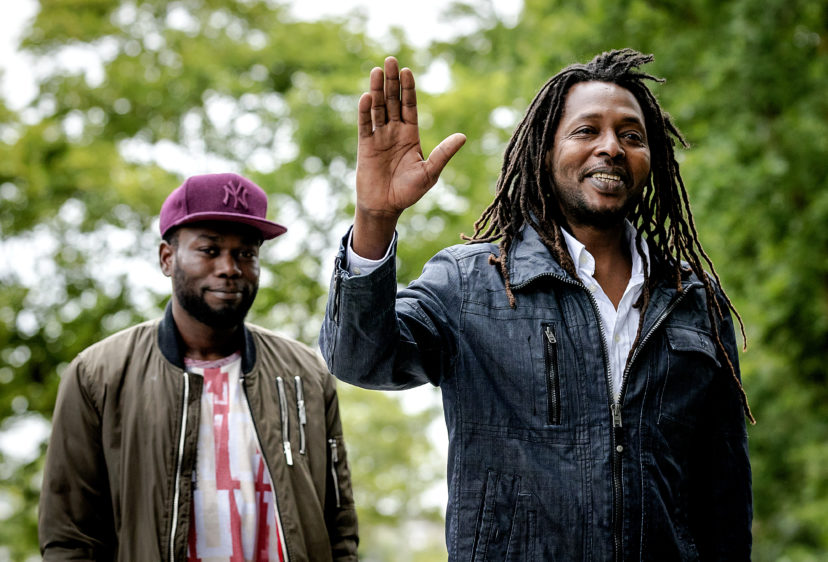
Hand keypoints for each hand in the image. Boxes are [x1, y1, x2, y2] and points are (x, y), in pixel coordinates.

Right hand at [353, 56, 465, 258]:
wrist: (386, 207)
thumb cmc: (409, 192)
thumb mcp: (430, 172)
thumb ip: (443, 154)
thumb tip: (463, 137)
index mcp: (410, 135)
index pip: (409, 106)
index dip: (408, 89)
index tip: (407, 71)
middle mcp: (394, 132)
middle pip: (392, 101)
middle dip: (392, 82)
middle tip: (390, 60)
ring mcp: (379, 138)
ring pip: (378, 108)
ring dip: (377, 90)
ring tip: (377, 71)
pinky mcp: (365, 146)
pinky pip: (365, 125)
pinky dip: (365, 111)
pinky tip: (367, 96)